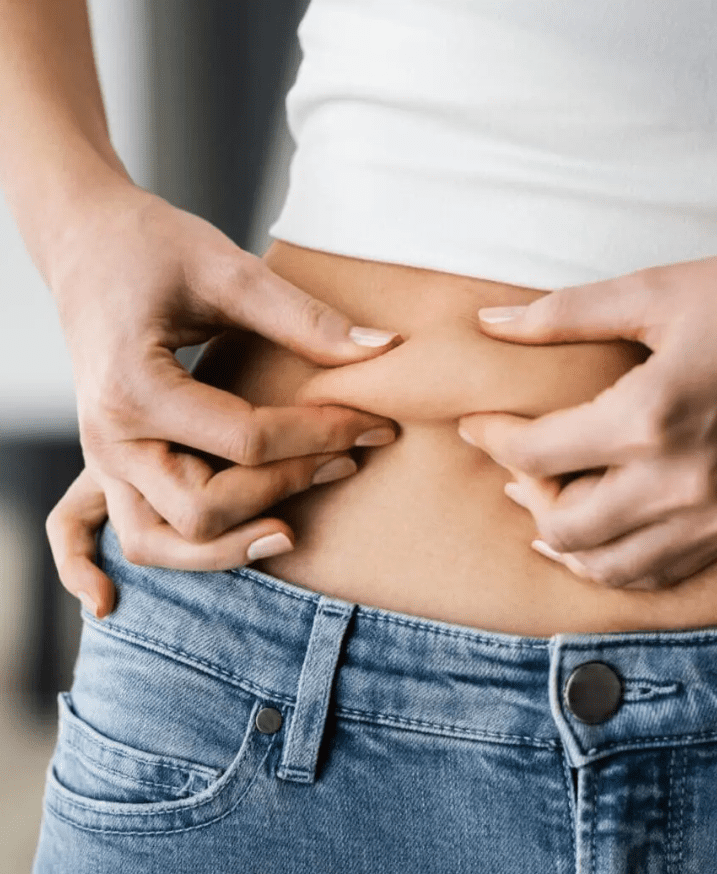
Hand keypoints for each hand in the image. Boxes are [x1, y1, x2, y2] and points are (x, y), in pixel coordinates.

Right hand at [47, 184, 400, 614]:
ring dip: (223, 548)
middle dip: (285, 489)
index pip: (246, 440)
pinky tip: (128, 596)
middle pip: (203, 507)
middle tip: (348, 462)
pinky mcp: (109, 457)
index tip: (374, 424)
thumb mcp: (227, 271)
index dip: (321, 435)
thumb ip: (302, 318)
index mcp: (135, 386)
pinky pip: (102, 531)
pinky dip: (117, 564)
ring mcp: (103, 453)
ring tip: (291, 533)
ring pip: (157, 539)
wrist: (85, 239)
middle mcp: (109, 434)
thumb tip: (381, 351)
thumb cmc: (150, 245)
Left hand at [458, 239, 716, 589]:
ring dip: (563, 540)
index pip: (538, 453)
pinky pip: (663, 574)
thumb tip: (489, 322)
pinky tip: (597, 538)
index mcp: (650, 417)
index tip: (477, 423)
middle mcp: (680, 482)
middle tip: (516, 457)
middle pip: (562, 526)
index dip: (492, 438)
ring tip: (545, 500)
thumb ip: (561, 313)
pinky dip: (615, 566)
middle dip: (524, 492)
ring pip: (610, 567)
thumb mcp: (657, 290)